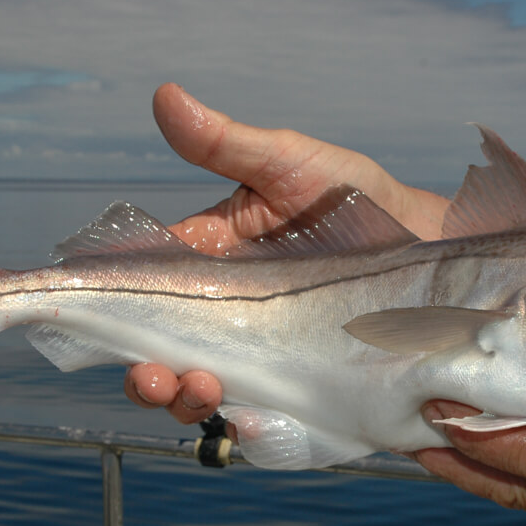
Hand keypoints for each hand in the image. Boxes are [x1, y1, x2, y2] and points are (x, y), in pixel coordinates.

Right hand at [125, 83, 449, 421]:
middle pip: (164, 355)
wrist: (430, 245)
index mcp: (210, 266)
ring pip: (203, 392)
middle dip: (146, 375)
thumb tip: (165, 96)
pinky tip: (246, 421)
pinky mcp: (303, 390)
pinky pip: (262, 420)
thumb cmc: (357, 198)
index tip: (95, 316)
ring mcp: (264, 358)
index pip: (144, 292)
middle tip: (152, 377)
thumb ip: (227, 144)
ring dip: (185, 401)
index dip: (112, 309)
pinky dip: (244, 429)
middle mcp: (230, 318)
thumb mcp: (290, 163)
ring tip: (201, 391)